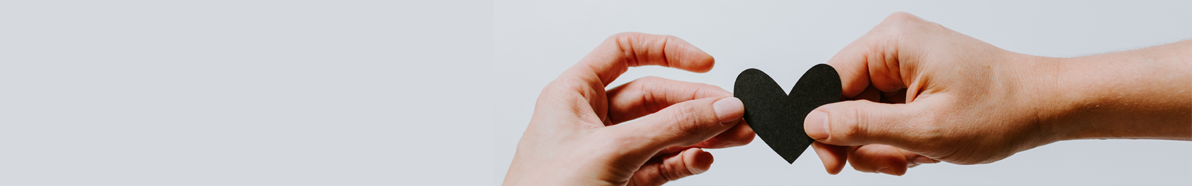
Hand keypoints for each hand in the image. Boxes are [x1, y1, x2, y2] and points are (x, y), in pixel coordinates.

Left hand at [502, 33, 755, 185]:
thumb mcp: (611, 152)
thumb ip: (670, 128)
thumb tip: (717, 107)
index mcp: (572, 94)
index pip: (624, 52)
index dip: (666, 51)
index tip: (705, 65)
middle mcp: (590, 120)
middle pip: (655, 96)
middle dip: (697, 104)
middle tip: (735, 113)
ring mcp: (607, 154)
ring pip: (664, 133)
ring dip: (701, 134)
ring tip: (737, 136)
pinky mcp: (621, 183)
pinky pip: (661, 165)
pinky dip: (685, 162)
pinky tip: (704, 159)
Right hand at [804, 12, 1191, 175]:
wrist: (1047, 107)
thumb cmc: (1001, 109)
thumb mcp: (925, 129)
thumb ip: (862, 126)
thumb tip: (813, 125)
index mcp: (892, 42)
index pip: (828, 81)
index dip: (825, 126)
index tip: (833, 163)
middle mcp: (893, 45)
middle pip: (844, 101)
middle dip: (864, 141)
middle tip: (892, 165)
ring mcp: (903, 62)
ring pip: (863, 114)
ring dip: (884, 145)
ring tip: (916, 156)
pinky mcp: (913, 79)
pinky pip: (884, 114)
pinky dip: (898, 139)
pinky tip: (923, 148)